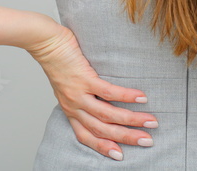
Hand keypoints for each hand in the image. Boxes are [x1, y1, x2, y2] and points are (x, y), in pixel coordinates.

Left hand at [27, 23, 158, 160]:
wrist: (45, 41)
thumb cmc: (59, 59)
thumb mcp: (68, 85)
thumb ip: (83, 95)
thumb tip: (104, 98)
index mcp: (71, 109)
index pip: (86, 135)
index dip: (103, 147)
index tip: (120, 155)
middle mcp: (74, 106)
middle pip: (101, 129)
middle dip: (126, 137)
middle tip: (147, 141)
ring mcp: (78, 93)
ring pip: (107, 114)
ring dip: (131, 120)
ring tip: (150, 121)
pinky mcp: (84, 78)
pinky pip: (108, 92)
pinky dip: (126, 96)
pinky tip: (141, 98)